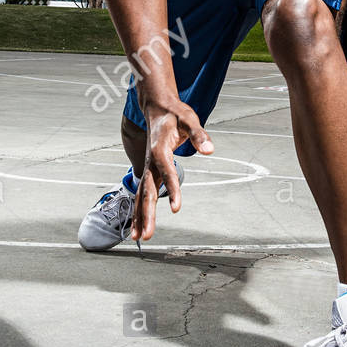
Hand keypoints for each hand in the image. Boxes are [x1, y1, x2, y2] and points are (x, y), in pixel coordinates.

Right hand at [132, 96, 213, 241]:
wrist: (157, 108)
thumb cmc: (175, 114)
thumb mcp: (190, 119)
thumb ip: (199, 135)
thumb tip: (209, 150)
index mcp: (160, 149)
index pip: (167, 172)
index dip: (172, 190)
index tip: (176, 209)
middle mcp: (151, 162)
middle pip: (148, 191)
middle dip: (147, 214)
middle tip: (147, 236)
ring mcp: (148, 168)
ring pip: (142, 196)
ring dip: (139, 217)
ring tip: (137, 239)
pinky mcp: (149, 172)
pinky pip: (142, 194)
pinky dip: (139, 211)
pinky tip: (137, 227)